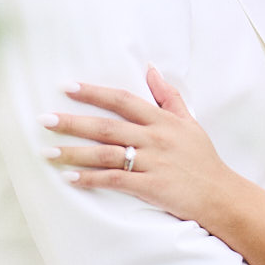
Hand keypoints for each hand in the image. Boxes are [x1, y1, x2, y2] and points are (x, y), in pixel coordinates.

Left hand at [45, 69, 238, 225]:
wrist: (220, 195)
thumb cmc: (202, 159)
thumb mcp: (190, 122)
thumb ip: (168, 96)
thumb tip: (150, 68)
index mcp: (162, 120)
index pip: (122, 100)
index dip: (94, 92)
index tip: (67, 87)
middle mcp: (155, 138)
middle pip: (107, 126)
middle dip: (73, 122)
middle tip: (44, 119)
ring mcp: (152, 163)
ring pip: (106, 154)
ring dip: (74, 153)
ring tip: (47, 153)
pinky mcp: (150, 187)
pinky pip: (114, 181)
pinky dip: (91, 179)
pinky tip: (70, 178)